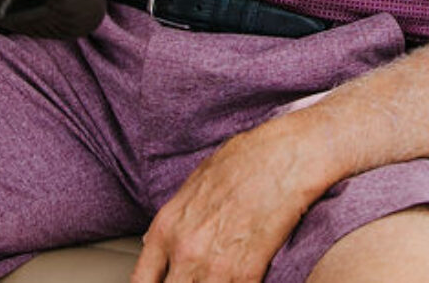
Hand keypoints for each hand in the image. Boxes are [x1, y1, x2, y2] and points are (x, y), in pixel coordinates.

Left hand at [130, 124, 325, 282]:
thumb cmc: (245, 160)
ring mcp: (214, 266)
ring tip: (222, 275)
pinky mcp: (247, 274)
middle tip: (195, 279)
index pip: (142, 280)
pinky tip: (244, 277)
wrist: (286, 157)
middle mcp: (185, 250)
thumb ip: (176, 219)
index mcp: (167, 226)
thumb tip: (157, 242)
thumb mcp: (196, 182)